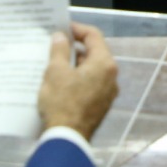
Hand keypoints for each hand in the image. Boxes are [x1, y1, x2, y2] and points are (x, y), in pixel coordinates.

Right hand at [37, 23, 119, 138]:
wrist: (67, 139)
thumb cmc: (62, 101)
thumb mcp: (56, 72)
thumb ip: (60, 50)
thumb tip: (61, 36)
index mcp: (104, 64)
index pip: (93, 36)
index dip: (77, 29)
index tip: (61, 28)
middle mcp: (111, 76)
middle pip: (95, 53)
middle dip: (75, 47)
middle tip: (55, 45)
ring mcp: (108, 93)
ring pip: (92, 70)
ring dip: (76, 64)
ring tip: (55, 63)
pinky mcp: (101, 106)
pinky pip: (91, 84)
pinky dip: (78, 79)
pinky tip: (61, 82)